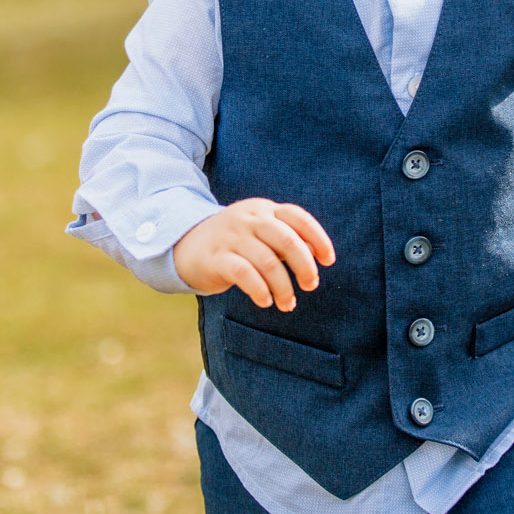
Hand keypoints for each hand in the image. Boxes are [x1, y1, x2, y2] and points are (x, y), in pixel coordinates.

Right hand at [173, 198, 335, 310]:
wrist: (184, 245)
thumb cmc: (233, 244)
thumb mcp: (259, 232)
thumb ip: (285, 239)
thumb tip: (317, 255)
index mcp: (263, 209)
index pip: (298, 217)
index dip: (318, 238)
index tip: (328, 260)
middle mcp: (248, 219)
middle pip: (288, 240)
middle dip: (305, 266)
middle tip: (309, 285)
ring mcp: (231, 237)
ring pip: (269, 263)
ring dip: (284, 288)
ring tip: (287, 303)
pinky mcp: (216, 258)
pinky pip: (245, 275)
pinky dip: (261, 290)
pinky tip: (266, 301)